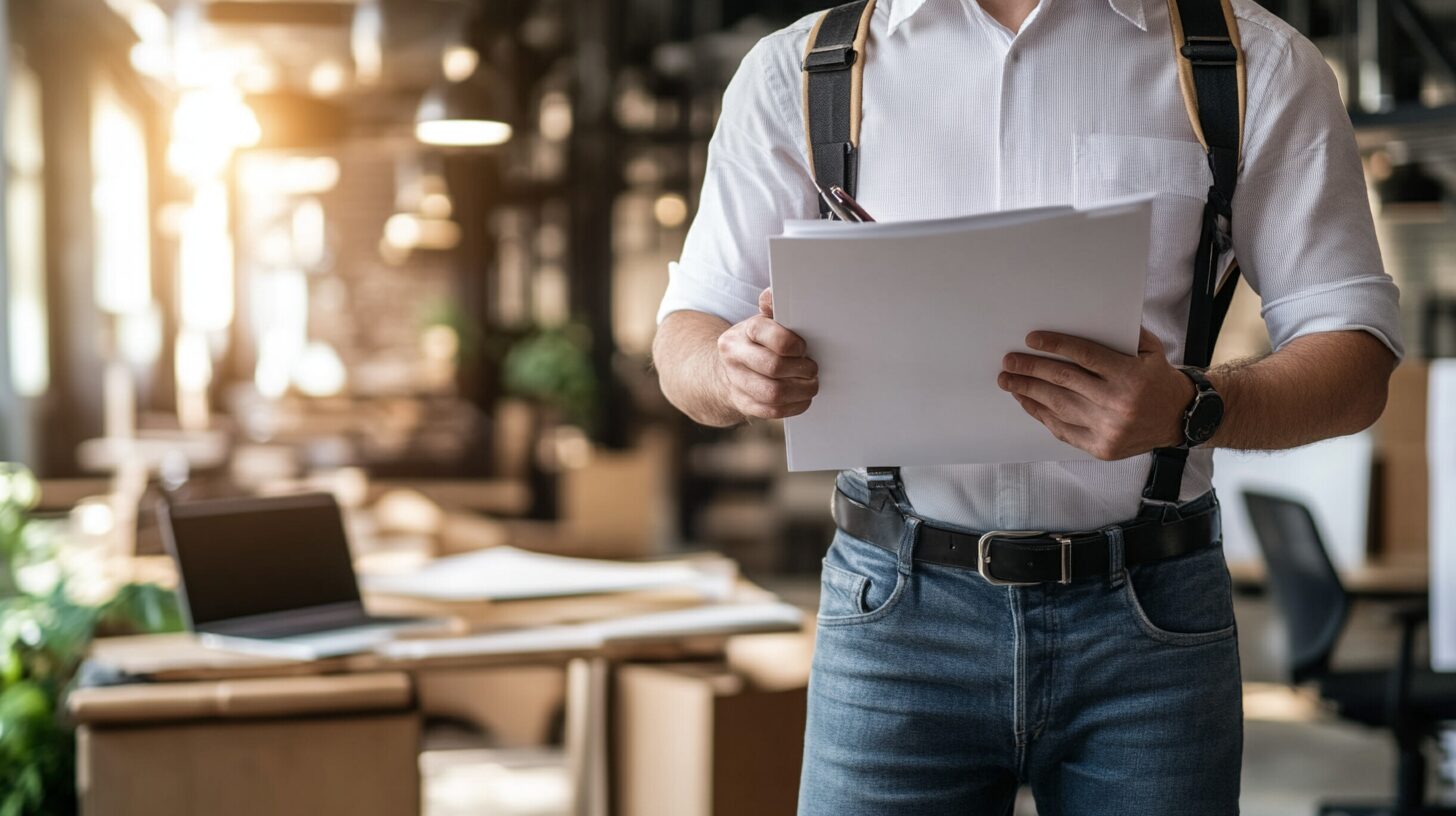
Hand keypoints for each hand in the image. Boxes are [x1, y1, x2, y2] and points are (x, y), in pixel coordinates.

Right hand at [715, 288, 819, 419]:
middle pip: (773, 367)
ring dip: (801, 391)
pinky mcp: (743, 403)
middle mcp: (734, 356)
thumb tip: (772, 295)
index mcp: (742, 332)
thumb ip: (773, 308)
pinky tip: (802, 398)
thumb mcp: (763, 322)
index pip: (768, 335)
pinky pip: (772, 411)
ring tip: (810, 384)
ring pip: (773, 393)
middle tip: (812, 369)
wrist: (727, 369)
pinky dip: (794, 406)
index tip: (803, 348)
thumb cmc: (756, 343)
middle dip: (801, 370)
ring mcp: (736, 382)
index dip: (793, 344)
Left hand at [997, 328, 1196, 459]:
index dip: (1055, 345)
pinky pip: (1063, 429)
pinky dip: (1041, 415)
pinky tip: (1027, 402)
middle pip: (1064, 381)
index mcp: (1130, 376)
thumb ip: (1121, 335)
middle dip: (1031, 370)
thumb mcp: (1150, 350)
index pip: (1084, 356)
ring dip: (1029, 392)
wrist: (1181, 418)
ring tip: (1009, 382)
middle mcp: (1118, 404)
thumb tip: (1081, 318)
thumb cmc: (1159, 378)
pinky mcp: (1101, 447)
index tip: (1031, 340)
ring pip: (1058, 406)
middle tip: (1009, 362)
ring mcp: (1108, 429)